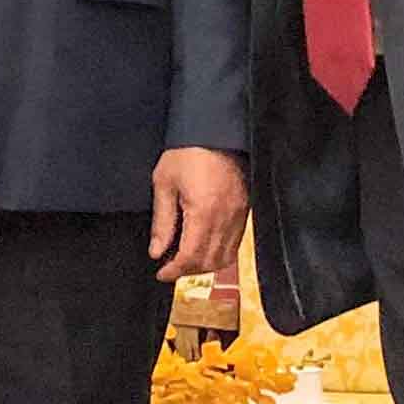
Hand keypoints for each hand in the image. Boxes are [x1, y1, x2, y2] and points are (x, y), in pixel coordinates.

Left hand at [148, 147, 249, 284]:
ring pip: (226, 256)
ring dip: (206, 264)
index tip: (161, 273)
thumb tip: (157, 252)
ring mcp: (240, 216)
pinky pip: (235, 243)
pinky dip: (220, 253)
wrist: (216, 130)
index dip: (175, 270)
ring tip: (187, 259)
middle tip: (170, 267)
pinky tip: (205, 246)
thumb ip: (162, 222)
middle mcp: (226, 219)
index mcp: (204, 213)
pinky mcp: (246, 210)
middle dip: (189, 270)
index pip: (191, 256)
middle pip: (210, 261)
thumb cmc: (186, 153)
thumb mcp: (165, 184)